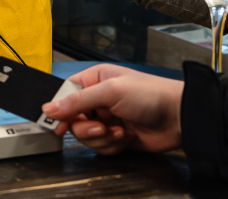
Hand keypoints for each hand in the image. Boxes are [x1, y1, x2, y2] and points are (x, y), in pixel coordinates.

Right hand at [42, 64, 182, 155]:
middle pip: (73, 119)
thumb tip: (49, 107)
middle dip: (85, 128)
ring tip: (118, 131)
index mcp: (95, 80)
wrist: (178, 118)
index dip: (59, 109)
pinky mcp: (116, 137)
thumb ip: (77, 101)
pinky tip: (126, 137)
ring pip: (86, 136)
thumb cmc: (150, 94)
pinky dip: (112, 145)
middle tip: (100, 127)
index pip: (65, 94)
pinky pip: (100, 147)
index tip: (57, 122)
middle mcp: (99, 99)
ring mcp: (107, 119)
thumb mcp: (110, 91)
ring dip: (101, 137)